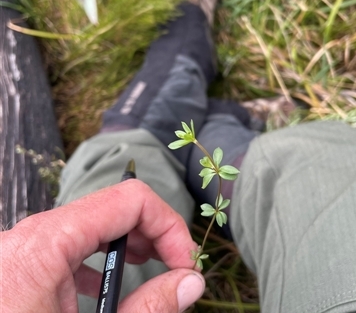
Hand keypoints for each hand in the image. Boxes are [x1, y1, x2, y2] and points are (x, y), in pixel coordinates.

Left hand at [1, 179, 203, 312]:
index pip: (131, 199)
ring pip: (93, 224)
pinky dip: (98, 256)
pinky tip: (104, 284)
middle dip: (153, 235)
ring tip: (149, 269)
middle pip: (113, 208)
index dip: (168, 225)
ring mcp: (21, 248)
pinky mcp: (18, 264)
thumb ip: (147, 309)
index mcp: (46, 242)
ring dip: (128, 244)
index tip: (184, 263)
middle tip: (174, 269)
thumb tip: (191, 282)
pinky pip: (69, 244)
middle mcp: (30, 235)